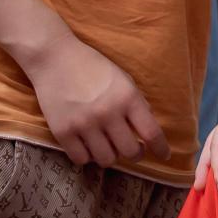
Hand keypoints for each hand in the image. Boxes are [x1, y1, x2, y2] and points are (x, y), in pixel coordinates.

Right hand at [23, 29, 162, 166]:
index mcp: (127, 97)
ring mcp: (84, 124)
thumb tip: (148, 129)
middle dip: (135, 154)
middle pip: (130, 152)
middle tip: (132, 149)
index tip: (164, 156)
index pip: (151, 133)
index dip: (161, 149)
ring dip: (110, 156)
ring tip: (107, 146)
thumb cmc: (91, 66)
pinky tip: (87, 146)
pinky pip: (81, 159)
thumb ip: (136, 103)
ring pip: (106, 159)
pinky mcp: (62, 132)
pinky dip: (87, 156)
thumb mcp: (122, 79)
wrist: (54, 57)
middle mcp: (107, 113)